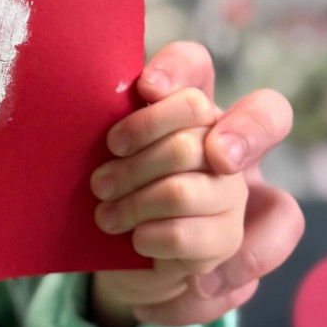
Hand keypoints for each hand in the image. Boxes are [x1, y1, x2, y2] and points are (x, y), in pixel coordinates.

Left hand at [90, 88, 248, 326]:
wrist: (116, 258)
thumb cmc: (107, 196)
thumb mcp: (99, 162)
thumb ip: (104, 130)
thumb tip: (93, 106)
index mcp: (185, 109)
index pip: (194, 68)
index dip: (176, 72)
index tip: (145, 90)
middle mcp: (221, 142)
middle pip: (199, 128)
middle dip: (142, 158)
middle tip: (100, 183)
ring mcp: (233, 192)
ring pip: (194, 186)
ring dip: (138, 205)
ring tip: (106, 218)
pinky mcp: (229, 239)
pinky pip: (195, 236)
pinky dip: (154, 240)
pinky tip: (135, 245)